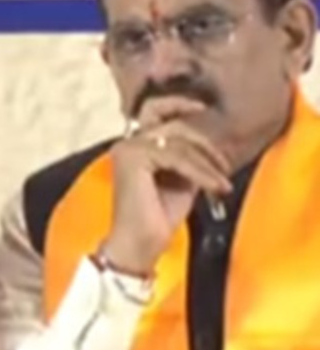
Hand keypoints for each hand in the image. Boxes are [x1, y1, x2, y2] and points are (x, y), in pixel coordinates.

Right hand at [101, 96, 232, 275]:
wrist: (140, 244)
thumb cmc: (158, 218)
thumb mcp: (180, 180)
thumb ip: (188, 158)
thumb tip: (208, 144)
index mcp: (133, 147)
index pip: (157, 114)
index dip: (178, 105)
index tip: (202, 107)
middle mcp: (126, 144)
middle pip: (174, 127)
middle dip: (204, 144)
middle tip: (223, 165)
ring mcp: (127, 150)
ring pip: (179, 144)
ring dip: (207, 164)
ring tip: (221, 184)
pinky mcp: (133, 160)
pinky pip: (177, 158)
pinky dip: (201, 173)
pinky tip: (213, 188)